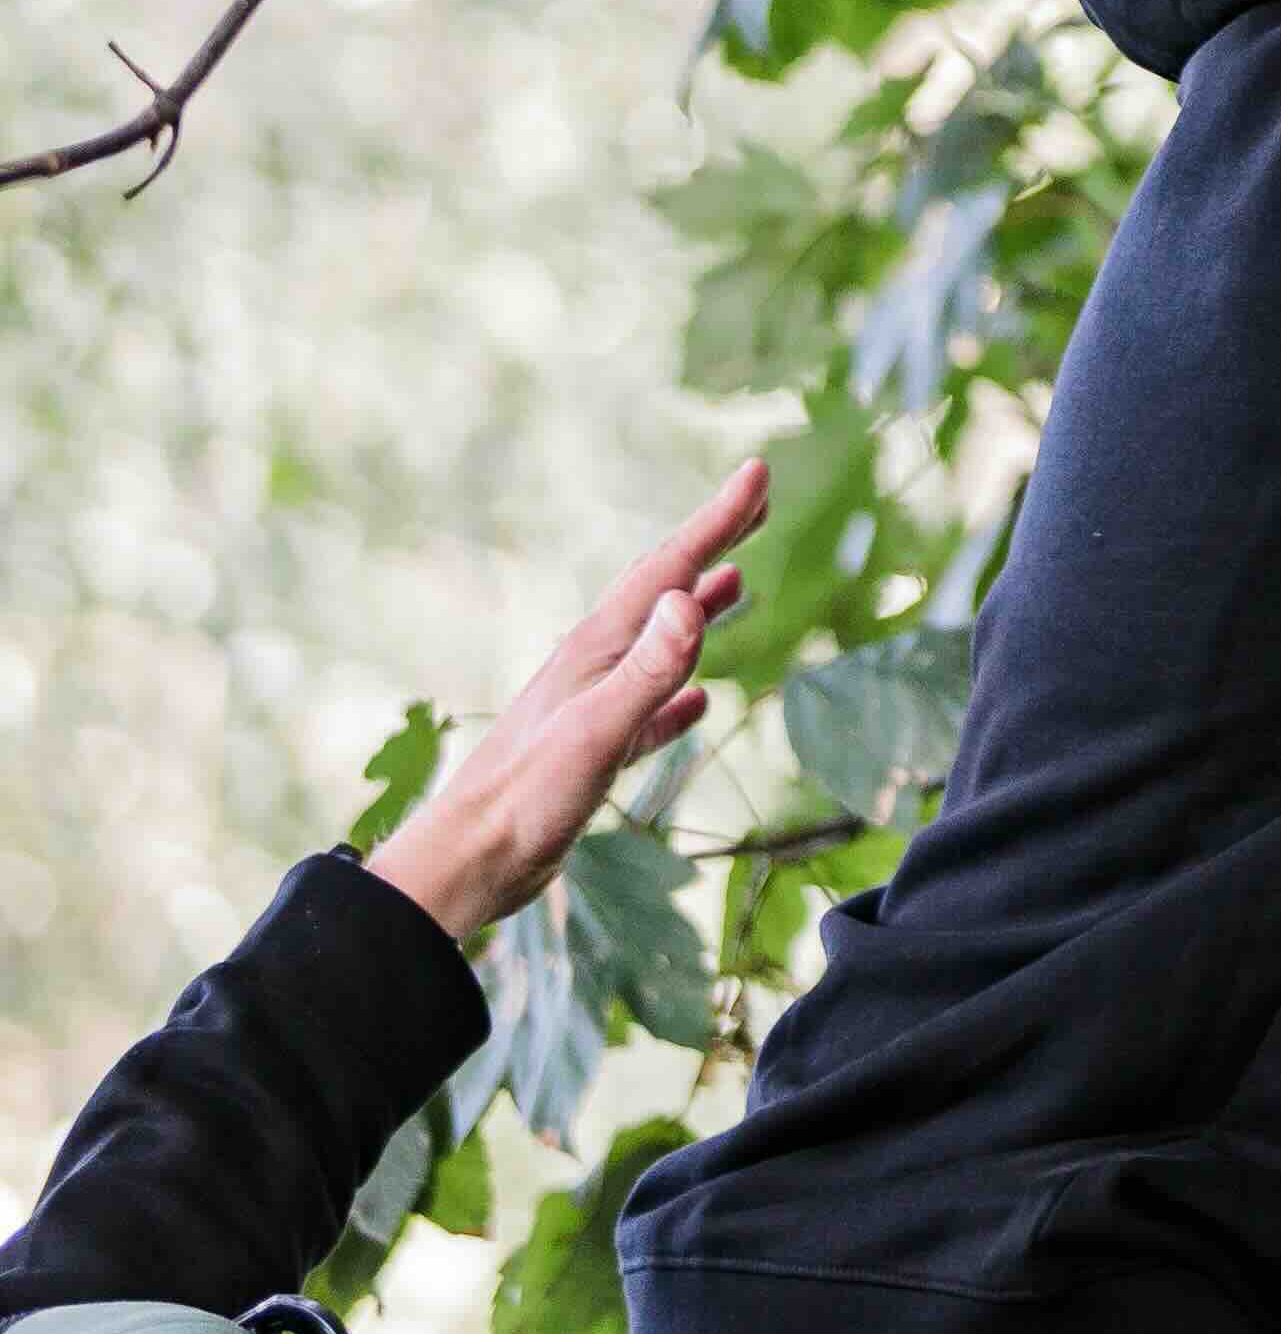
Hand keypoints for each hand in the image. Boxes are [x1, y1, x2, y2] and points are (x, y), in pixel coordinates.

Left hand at [363, 462, 767, 944]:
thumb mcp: (597, 730)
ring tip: (735, 582)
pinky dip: (679, 692)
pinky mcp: (591, 751)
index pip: (668, 568)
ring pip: (656, 642)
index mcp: (597, 649)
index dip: (717, 519)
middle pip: (661, 589)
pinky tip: (699, 703)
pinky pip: (648, 707)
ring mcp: (591, 706)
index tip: (758, 472)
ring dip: (696, 608)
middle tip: (757, 503)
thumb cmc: (527, 798)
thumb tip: (691, 597)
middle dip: (710, 542)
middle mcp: (594, 665)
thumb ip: (648, 669)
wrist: (469, 861)